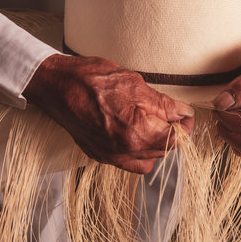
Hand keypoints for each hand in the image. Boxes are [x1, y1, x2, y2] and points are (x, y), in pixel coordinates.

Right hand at [24, 54, 194, 173]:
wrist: (55, 85)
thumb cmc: (92, 79)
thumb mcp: (135, 84)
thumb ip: (163, 104)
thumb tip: (183, 113)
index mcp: (136, 133)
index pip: (175, 140)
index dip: (186, 127)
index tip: (186, 115)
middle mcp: (124, 151)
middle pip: (162, 151)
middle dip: (172, 134)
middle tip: (173, 115)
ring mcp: (110, 155)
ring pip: (147, 160)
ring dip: (156, 145)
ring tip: (154, 124)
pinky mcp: (99, 155)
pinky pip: (128, 162)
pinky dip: (138, 152)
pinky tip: (136, 134)